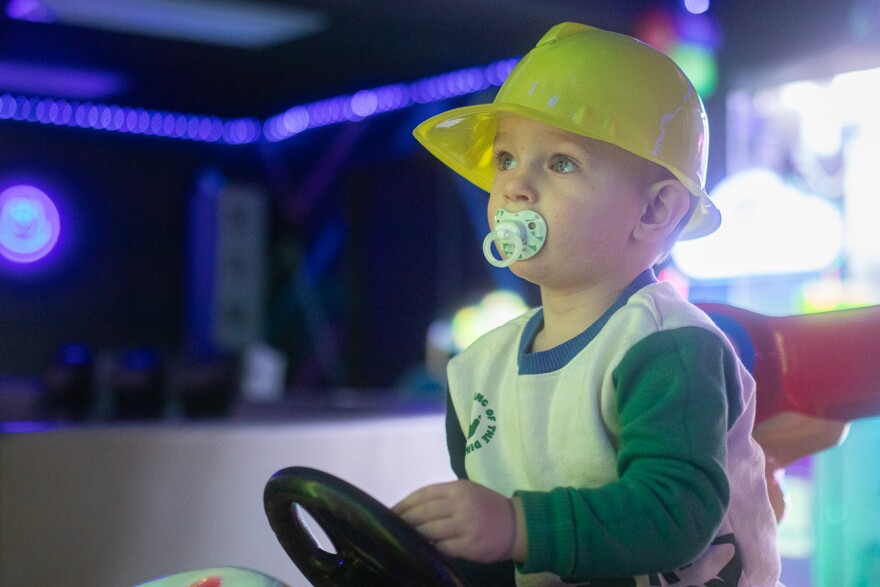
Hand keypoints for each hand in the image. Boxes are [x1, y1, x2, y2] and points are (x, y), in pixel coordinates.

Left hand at [392, 480, 525, 562]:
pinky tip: (423, 550)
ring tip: (403, 540)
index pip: (423, 494)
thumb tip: (411, 511)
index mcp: (458, 488)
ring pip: (429, 530)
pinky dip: (430, 549)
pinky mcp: (470, 545)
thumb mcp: (467, 493)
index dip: (404, 504)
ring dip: (414, 536)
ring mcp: (466, 524)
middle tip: (390, 528)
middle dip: (404, 521)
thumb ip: (442, 499)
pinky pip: (442, 548)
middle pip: (422, 512)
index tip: (390, 513)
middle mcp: (461, 503)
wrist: (516, 526)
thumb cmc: (487, 508)